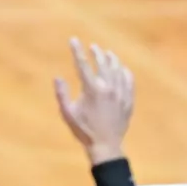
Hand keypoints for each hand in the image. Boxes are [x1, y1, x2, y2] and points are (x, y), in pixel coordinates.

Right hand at [54, 39, 134, 165]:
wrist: (105, 145)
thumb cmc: (84, 130)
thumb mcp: (67, 113)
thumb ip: (61, 94)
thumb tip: (57, 77)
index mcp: (92, 89)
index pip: (83, 64)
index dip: (77, 50)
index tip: (73, 40)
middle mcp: (108, 88)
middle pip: (103, 63)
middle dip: (96, 52)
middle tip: (93, 47)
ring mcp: (120, 93)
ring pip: (117, 70)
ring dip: (112, 59)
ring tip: (108, 53)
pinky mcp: (128, 100)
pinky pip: (129, 80)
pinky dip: (125, 72)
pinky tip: (122, 69)